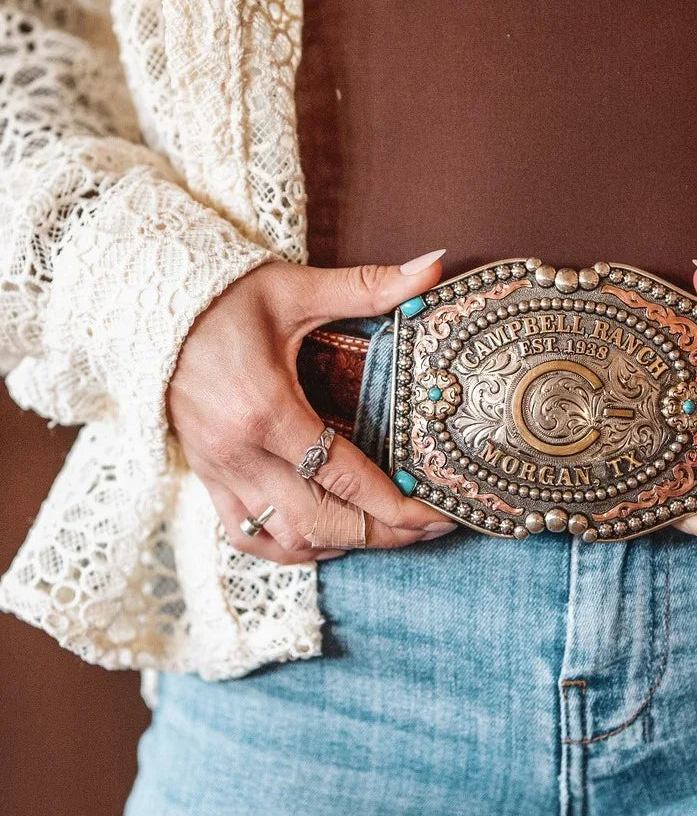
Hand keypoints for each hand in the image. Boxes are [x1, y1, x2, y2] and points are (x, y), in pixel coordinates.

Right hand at [167, 250, 457, 563]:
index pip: (342, 475)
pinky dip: (292, 549)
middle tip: (429, 527)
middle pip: (321, 521)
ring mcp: (220, 471)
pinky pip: (248, 536)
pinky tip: (328, 540)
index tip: (435, 513)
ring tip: (390, 533)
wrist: (143, 305)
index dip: (394, 504)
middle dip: (382, 532)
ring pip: (287, 538)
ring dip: (342, 544)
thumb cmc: (222, 297)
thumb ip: (367, 285)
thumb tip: (433, 266)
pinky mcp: (207, 476)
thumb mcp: (295, 288)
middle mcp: (241, 451)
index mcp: (266, 409)